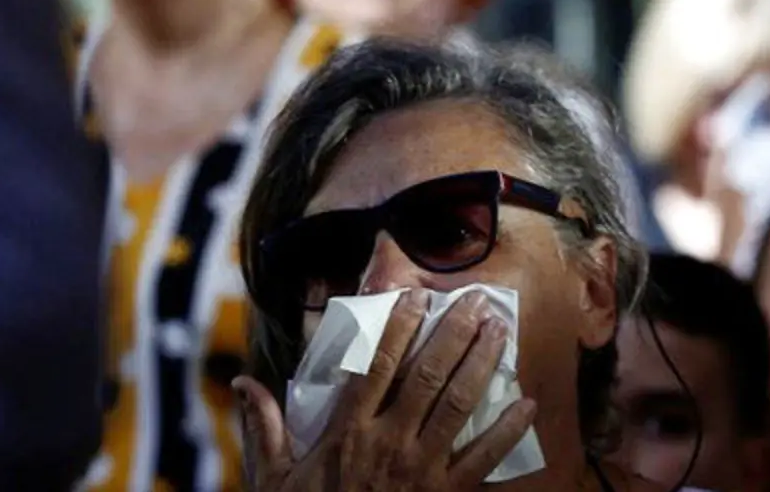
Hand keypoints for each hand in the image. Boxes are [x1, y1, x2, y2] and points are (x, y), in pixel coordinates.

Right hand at [234, 289, 536, 490]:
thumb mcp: (275, 477)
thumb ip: (263, 427)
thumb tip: (242, 382)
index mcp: (347, 431)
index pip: (375, 366)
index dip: (399, 327)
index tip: (418, 297)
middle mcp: (387, 441)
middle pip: (426, 375)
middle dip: (455, 333)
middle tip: (479, 300)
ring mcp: (419, 468)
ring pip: (457, 405)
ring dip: (482, 364)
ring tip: (501, 331)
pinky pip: (482, 459)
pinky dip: (506, 432)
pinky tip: (527, 404)